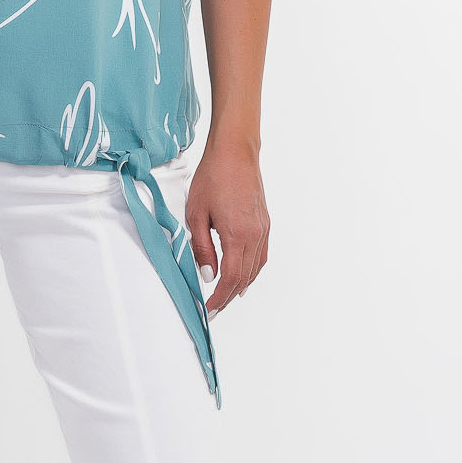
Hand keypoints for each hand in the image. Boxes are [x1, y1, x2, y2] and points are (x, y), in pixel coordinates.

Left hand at [185, 141, 269, 314]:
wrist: (235, 153)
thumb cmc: (212, 178)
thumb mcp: (196, 214)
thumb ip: (202, 248)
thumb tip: (208, 275)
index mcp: (237, 234)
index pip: (230, 277)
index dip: (219, 297)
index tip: (209, 309)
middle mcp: (255, 235)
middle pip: (245, 277)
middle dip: (229, 296)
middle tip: (214, 308)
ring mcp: (263, 229)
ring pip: (256, 268)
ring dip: (241, 285)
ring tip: (225, 297)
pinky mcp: (265, 223)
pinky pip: (261, 255)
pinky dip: (252, 270)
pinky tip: (242, 275)